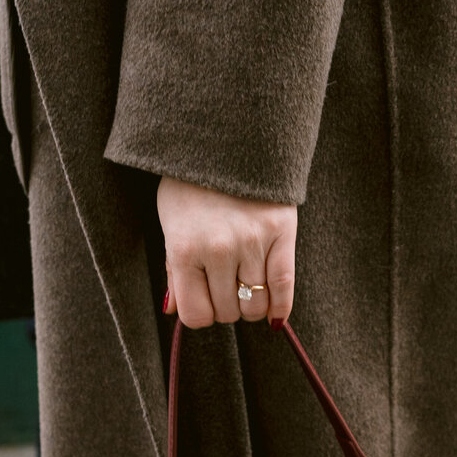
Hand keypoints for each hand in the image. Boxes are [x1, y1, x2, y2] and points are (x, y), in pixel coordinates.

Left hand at [158, 176, 296, 328]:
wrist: (225, 141)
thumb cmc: (190, 186)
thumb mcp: (172, 225)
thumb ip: (174, 270)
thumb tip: (171, 310)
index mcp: (185, 250)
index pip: (196, 315)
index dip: (201, 314)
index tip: (204, 302)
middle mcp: (219, 249)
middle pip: (228, 311)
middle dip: (226, 306)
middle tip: (225, 288)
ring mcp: (252, 241)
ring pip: (255, 304)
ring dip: (250, 305)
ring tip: (246, 289)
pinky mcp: (282, 232)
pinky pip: (284, 285)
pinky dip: (280, 307)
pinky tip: (274, 315)